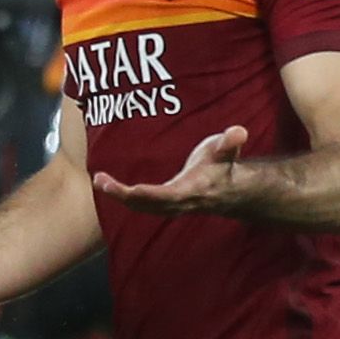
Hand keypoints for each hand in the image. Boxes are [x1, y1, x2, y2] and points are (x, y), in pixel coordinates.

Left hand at [93, 125, 248, 213]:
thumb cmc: (222, 165)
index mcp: (191, 190)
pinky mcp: (163, 205)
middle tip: (100, 180)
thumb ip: (230, 142)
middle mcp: (178, 202)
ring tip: (99, 180)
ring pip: (140, 207)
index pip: (167, 196)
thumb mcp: (226, 150)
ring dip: (118, 196)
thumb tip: (240, 131)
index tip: (130, 189)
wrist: (228, 190)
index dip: (149, 195)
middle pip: (147, 204)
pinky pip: (140, 204)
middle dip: (122, 195)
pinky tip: (107, 185)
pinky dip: (123, 197)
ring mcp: (170, 206)